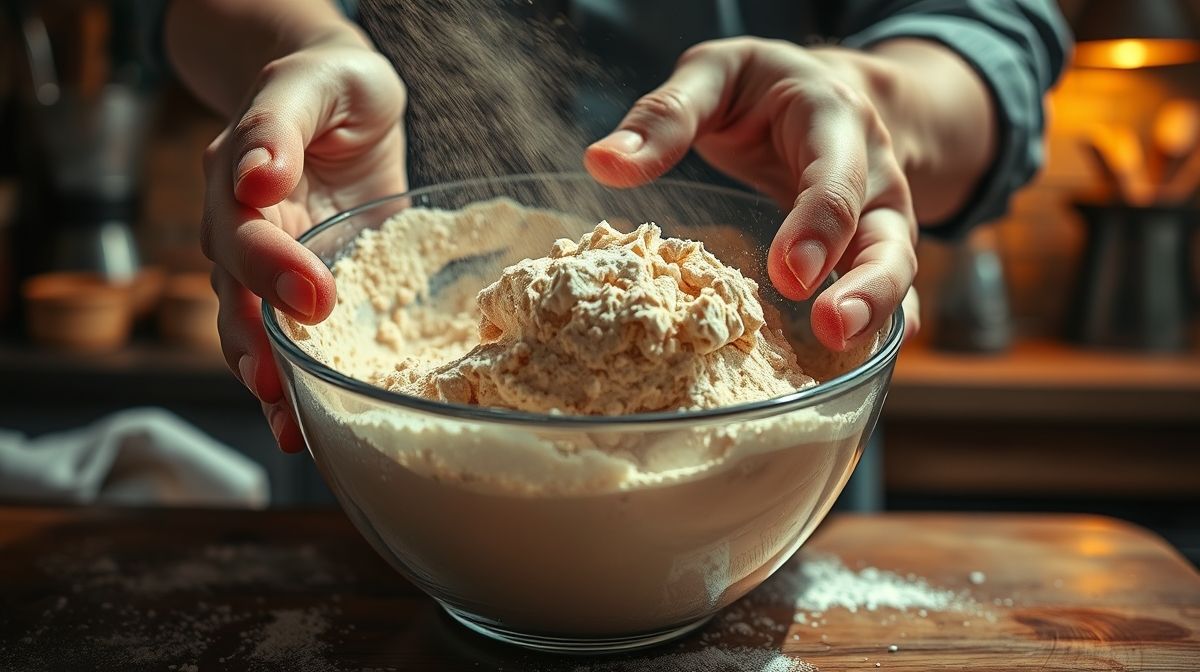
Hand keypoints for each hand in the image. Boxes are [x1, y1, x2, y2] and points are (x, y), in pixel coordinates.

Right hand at [201, 35, 406, 451]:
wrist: (342, 101)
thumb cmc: (330, 87)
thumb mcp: (312, 84)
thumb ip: (278, 123)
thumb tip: (255, 174)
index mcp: (237, 181)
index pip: (244, 232)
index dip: (273, 268)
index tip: (315, 296)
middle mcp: (243, 231)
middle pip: (234, 298)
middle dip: (258, 346)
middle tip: (282, 388)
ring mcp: (270, 267)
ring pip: (250, 333)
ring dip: (267, 384)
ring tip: (290, 430)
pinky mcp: (305, 290)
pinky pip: (289, 341)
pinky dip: (294, 385)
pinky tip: (308, 426)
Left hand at [585, 38, 921, 350]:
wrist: (817, 89)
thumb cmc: (759, 86)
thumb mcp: (714, 75)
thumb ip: (667, 115)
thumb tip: (602, 163)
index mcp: (833, 119)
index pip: (836, 176)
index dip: (817, 225)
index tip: (788, 275)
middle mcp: (871, 172)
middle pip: (887, 234)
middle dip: (868, 284)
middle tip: (833, 326)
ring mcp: (877, 216)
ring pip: (895, 268)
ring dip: (876, 311)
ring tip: (841, 347)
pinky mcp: (866, 248)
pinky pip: (890, 290)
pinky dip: (884, 323)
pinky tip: (861, 359)